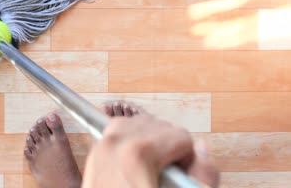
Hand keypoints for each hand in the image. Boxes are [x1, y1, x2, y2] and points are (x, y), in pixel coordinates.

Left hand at [82, 114, 218, 187]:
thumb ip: (202, 174)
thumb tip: (202, 147)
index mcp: (139, 152)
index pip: (181, 135)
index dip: (187, 158)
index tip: (179, 175)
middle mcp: (118, 140)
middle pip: (161, 126)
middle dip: (169, 147)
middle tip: (166, 173)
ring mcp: (104, 143)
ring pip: (141, 123)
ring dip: (151, 140)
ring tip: (151, 166)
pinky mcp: (96, 148)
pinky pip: (121, 129)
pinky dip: (132, 139)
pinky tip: (135, 161)